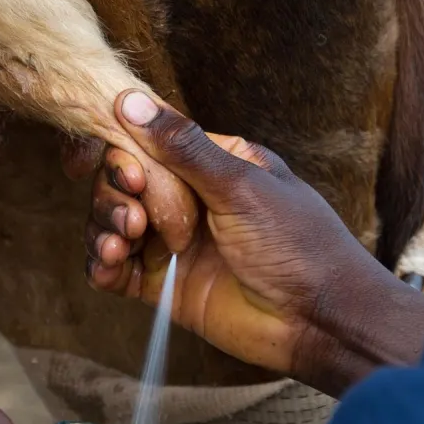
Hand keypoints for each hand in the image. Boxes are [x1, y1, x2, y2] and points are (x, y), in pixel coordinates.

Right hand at [86, 91, 423, 393]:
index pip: (146, 142)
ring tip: (121, 244)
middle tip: (134, 218)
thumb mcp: (242, 186)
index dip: (117, 151)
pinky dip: (102, 265)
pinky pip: (116, 269)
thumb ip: (183, 148)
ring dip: (103, 227)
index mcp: (211, 163)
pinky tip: (109, 265)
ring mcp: (173, 242)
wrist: (320, 322)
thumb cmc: (298, 244)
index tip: (111, 169)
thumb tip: (130, 102)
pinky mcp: (163, 286)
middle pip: (120, 182)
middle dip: (112, 195)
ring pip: (111, 223)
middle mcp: (187, 198)